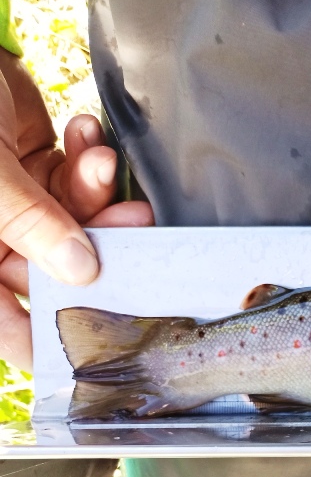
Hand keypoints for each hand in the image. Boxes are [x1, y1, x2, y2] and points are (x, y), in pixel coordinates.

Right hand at [0, 48, 152, 370]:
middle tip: (132, 218)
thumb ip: (29, 221)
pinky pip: (74, 183)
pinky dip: (85, 161)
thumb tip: (81, 271)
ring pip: (76, 225)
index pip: (8, 325)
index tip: (109, 343)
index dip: (52, 338)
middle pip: (57, 270)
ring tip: (98, 160)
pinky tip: (83, 133)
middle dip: (98, 241)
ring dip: (96, 193)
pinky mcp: (32, 171)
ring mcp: (13, 206)